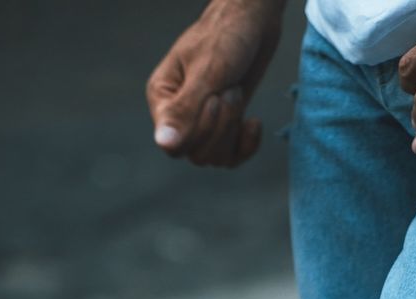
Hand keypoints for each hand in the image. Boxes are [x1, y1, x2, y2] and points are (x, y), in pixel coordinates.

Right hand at [146, 0, 284, 167]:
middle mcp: (178, 116)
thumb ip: (184, 110)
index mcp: (161, 98)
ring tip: (236, 92)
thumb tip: (163, 144)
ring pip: (214, 158)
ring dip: (232, 129)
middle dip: (221, 127)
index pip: (173, 145)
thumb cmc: (225, 38)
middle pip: (196, 154)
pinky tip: (254, 122)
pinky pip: (232, 158)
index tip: (214, 98)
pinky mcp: (225, 128)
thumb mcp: (206, 73)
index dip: (199, 131)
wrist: (253, 24)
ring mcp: (201, 125)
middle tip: (230, 90)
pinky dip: (247, 145)